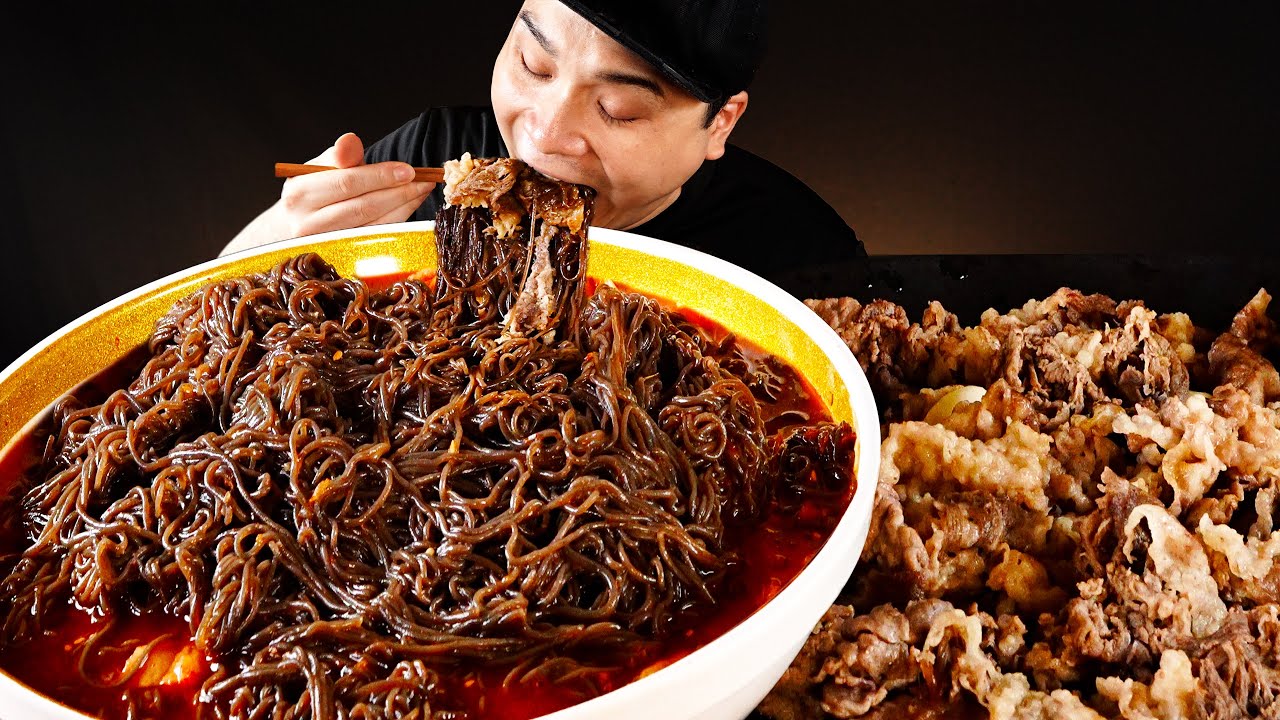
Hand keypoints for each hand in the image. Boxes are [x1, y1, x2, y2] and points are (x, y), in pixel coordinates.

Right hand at [221, 133, 433, 255]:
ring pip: (374, 224)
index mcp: (299, 195)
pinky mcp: (344, 257)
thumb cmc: (316, 190)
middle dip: (399, 191)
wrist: (297, 225)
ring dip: (404, 205)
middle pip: (363, 206)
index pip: (347, 183)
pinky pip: (378, 236)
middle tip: (424, 180)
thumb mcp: (320, 167)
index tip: (408, 170)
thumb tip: (350, 140)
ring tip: (422, 189)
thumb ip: (339, 155)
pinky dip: (399, 219)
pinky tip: (410, 204)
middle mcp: (307, 224)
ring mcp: (326, 245)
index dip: (380, 176)